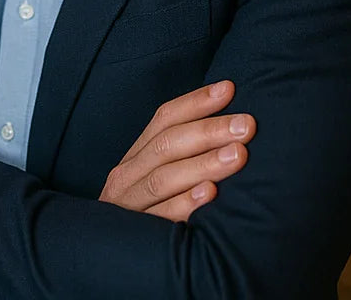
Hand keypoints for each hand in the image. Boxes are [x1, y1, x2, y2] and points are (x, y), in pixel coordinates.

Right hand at [99, 80, 255, 221]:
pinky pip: (161, 218)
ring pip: (164, 178)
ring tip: (237, 154)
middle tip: (246, 125)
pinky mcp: (135, 235)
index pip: (164, 118)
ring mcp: (128, 204)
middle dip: (208, 131)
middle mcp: (127, 174)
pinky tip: (210, 195)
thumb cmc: (149, 214)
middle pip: (167, 144)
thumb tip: (228, 122)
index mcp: (136, 156)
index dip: (196, 102)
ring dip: (203, 164)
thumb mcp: (157, 178)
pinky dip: (185, 205)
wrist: (104, 260)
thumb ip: (180, 156)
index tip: (230, 89)